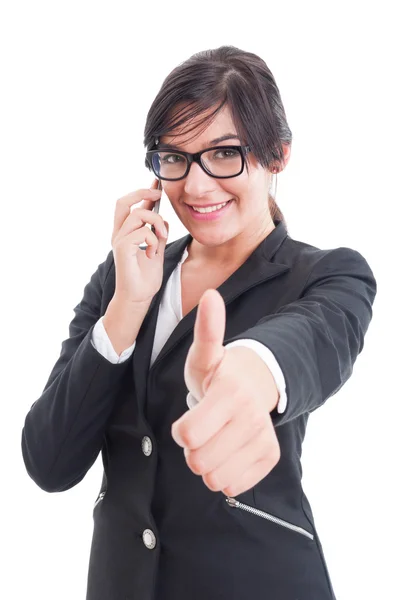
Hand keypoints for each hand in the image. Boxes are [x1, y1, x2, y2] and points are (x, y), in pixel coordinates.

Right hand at [111, 179, 168, 304]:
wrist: (139, 298)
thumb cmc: (145, 278)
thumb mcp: (156, 249)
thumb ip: (157, 233)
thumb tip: (162, 218)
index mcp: (126, 232)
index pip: (131, 205)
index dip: (143, 191)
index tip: (157, 183)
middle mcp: (119, 234)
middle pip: (123, 201)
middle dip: (142, 192)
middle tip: (159, 195)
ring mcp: (119, 240)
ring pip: (138, 214)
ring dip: (156, 223)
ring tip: (162, 237)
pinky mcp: (122, 249)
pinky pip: (141, 232)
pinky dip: (153, 240)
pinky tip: (153, 253)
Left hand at [171, 289, 280, 497]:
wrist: (257, 386)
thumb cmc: (220, 373)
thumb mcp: (205, 354)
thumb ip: (206, 330)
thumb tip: (210, 294)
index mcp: (230, 392)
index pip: (187, 435)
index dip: (182, 430)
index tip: (190, 417)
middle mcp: (250, 417)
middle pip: (199, 460)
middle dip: (193, 448)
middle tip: (203, 428)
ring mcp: (262, 438)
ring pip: (215, 478)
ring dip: (208, 463)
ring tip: (216, 439)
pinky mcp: (270, 457)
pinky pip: (234, 486)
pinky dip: (226, 474)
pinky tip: (230, 451)